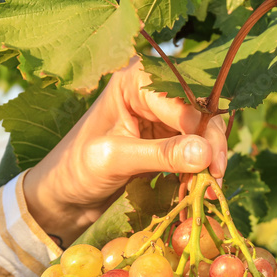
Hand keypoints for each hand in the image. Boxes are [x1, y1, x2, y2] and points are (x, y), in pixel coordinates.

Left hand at [23, 58, 228, 243]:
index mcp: (135, 80)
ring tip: (203, 193)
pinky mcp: (165, 140)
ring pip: (202, 134)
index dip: (204, 133)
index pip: (186, 102)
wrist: (62, 196)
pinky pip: (193, 151)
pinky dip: (196, 171)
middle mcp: (152, 91)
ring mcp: (161, 116)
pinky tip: (192, 191)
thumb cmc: (76, 169)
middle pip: (200, 114)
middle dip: (210, 149)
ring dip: (206, 164)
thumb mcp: (116, 159)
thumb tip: (206, 154)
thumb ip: (161, 154)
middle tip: (213, 184)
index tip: (213, 167)